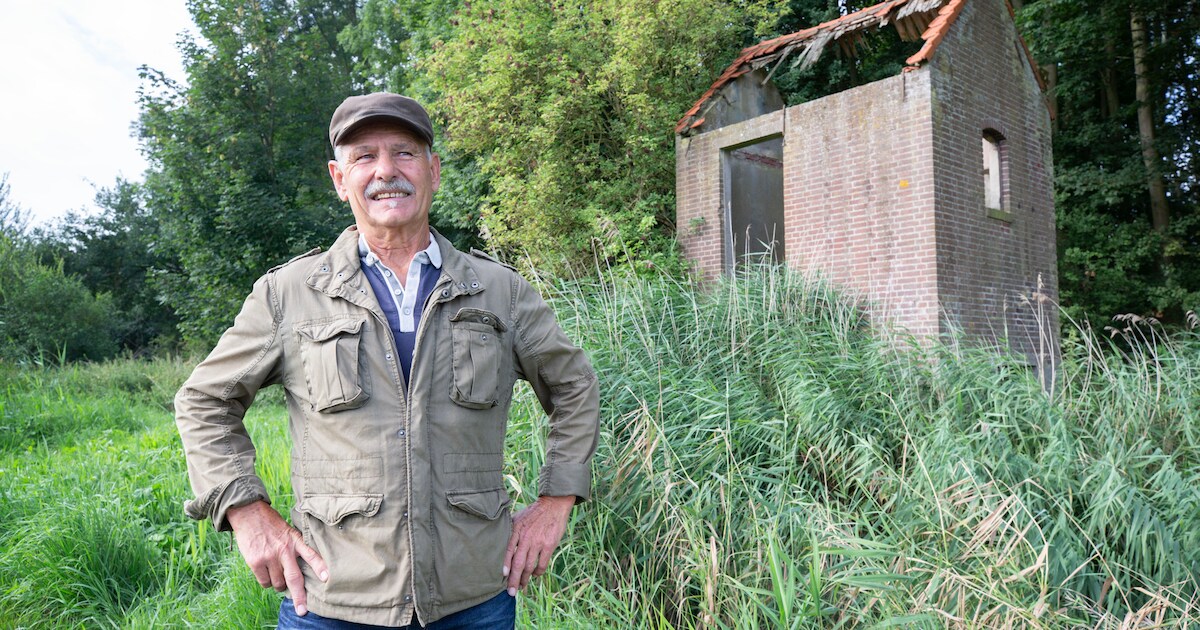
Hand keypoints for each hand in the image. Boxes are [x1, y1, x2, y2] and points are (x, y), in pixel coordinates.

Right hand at [227, 500, 327, 615]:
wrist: (249, 513)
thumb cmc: (271, 524)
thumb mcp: (289, 531)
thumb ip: (295, 548)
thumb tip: (299, 571)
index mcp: (295, 540)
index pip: (311, 554)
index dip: (319, 566)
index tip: (326, 578)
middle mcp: (284, 550)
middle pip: (294, 578)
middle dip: (299, 597)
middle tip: (303, 610)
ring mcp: (269, 557)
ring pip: (278, 583)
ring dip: (279, 585)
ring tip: (278, 575)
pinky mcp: (255, 562)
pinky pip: (264, 582)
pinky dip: (266, 582)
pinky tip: (266, 573)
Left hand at [503, 495, 575, 595]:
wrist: (553, 505)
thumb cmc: (533, 512)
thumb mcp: (517, 517)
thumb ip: (509, 529)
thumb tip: (496, 541)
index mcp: (517, 530)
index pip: (508, 550)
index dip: (504, 564)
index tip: (502, 576)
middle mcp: (526, 537)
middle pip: (518, 563)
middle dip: (513, 580)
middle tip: (510, 592)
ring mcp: (538, 542)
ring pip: (530, 566)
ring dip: (525, 579)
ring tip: (521, 587)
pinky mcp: (549, 545)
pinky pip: (542, 564)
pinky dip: (538, 572)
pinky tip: (535, 575)